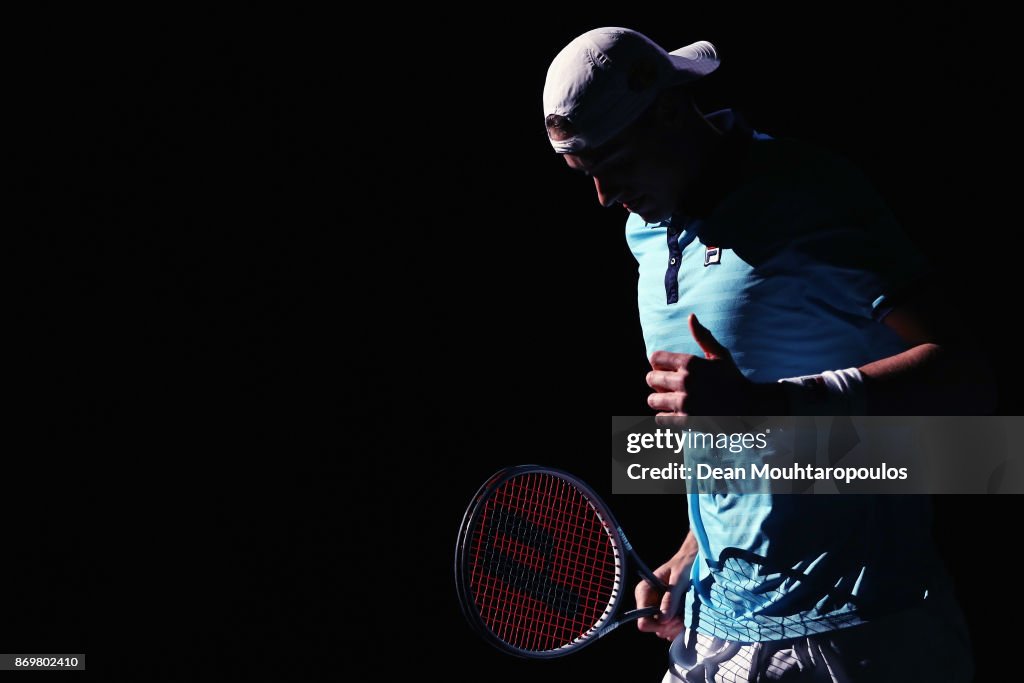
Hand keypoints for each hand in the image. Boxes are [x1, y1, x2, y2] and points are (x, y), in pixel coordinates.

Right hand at [634, 551, 693, 640]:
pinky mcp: (664, 612)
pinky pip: (668, 628)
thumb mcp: (679, 579)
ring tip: (684, 616)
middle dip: (668, 626)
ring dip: (674, 627)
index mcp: (644, 592)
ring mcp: (655, 608)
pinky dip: (677, 627)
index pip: (642, 620)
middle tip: (682, 618)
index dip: (658, 624)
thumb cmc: (683, 565)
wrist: (691, 560)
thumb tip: (663, 619)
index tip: (673, 619)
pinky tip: (684, 618)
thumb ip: (671, 598)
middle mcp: (646, 602)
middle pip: (652, 627)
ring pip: (661, 630)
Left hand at [647, 314, 771, 417]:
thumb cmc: (732, 378)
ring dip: (659, 401)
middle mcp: (685, 381)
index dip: (658, 364)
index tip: (667, 369)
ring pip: (652, 400)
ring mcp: (685, 402)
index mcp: (690, 362)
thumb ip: (702, 336)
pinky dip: (665, 417)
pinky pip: (659, 418)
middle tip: (670, 387)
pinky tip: (676, 413)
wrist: (749, 407)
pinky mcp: (686, 420)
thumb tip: (690, 316)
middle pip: (650, 379)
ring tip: (671, 400)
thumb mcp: (720, 355)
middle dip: (657, 382)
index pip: (655, 358)